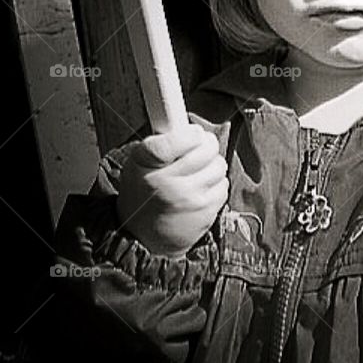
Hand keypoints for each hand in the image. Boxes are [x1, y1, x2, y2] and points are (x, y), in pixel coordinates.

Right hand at [115, 124, 228, 257]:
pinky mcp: (205, 211)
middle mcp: (167, 182)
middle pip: (206, 148)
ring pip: (219, 165)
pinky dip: (215, 185)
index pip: (177, 139)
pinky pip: (223, 185)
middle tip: (198, 151)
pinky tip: (200, 190)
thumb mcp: (138, 164)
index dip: (191, 133)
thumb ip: (162, 143)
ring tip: (197, 173)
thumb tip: (191, 125)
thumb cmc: (144, 194)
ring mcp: (188, 198)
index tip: (193, 133)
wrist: (145, 238)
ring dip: (212, 166)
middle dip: (206, 145)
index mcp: (146, 164)